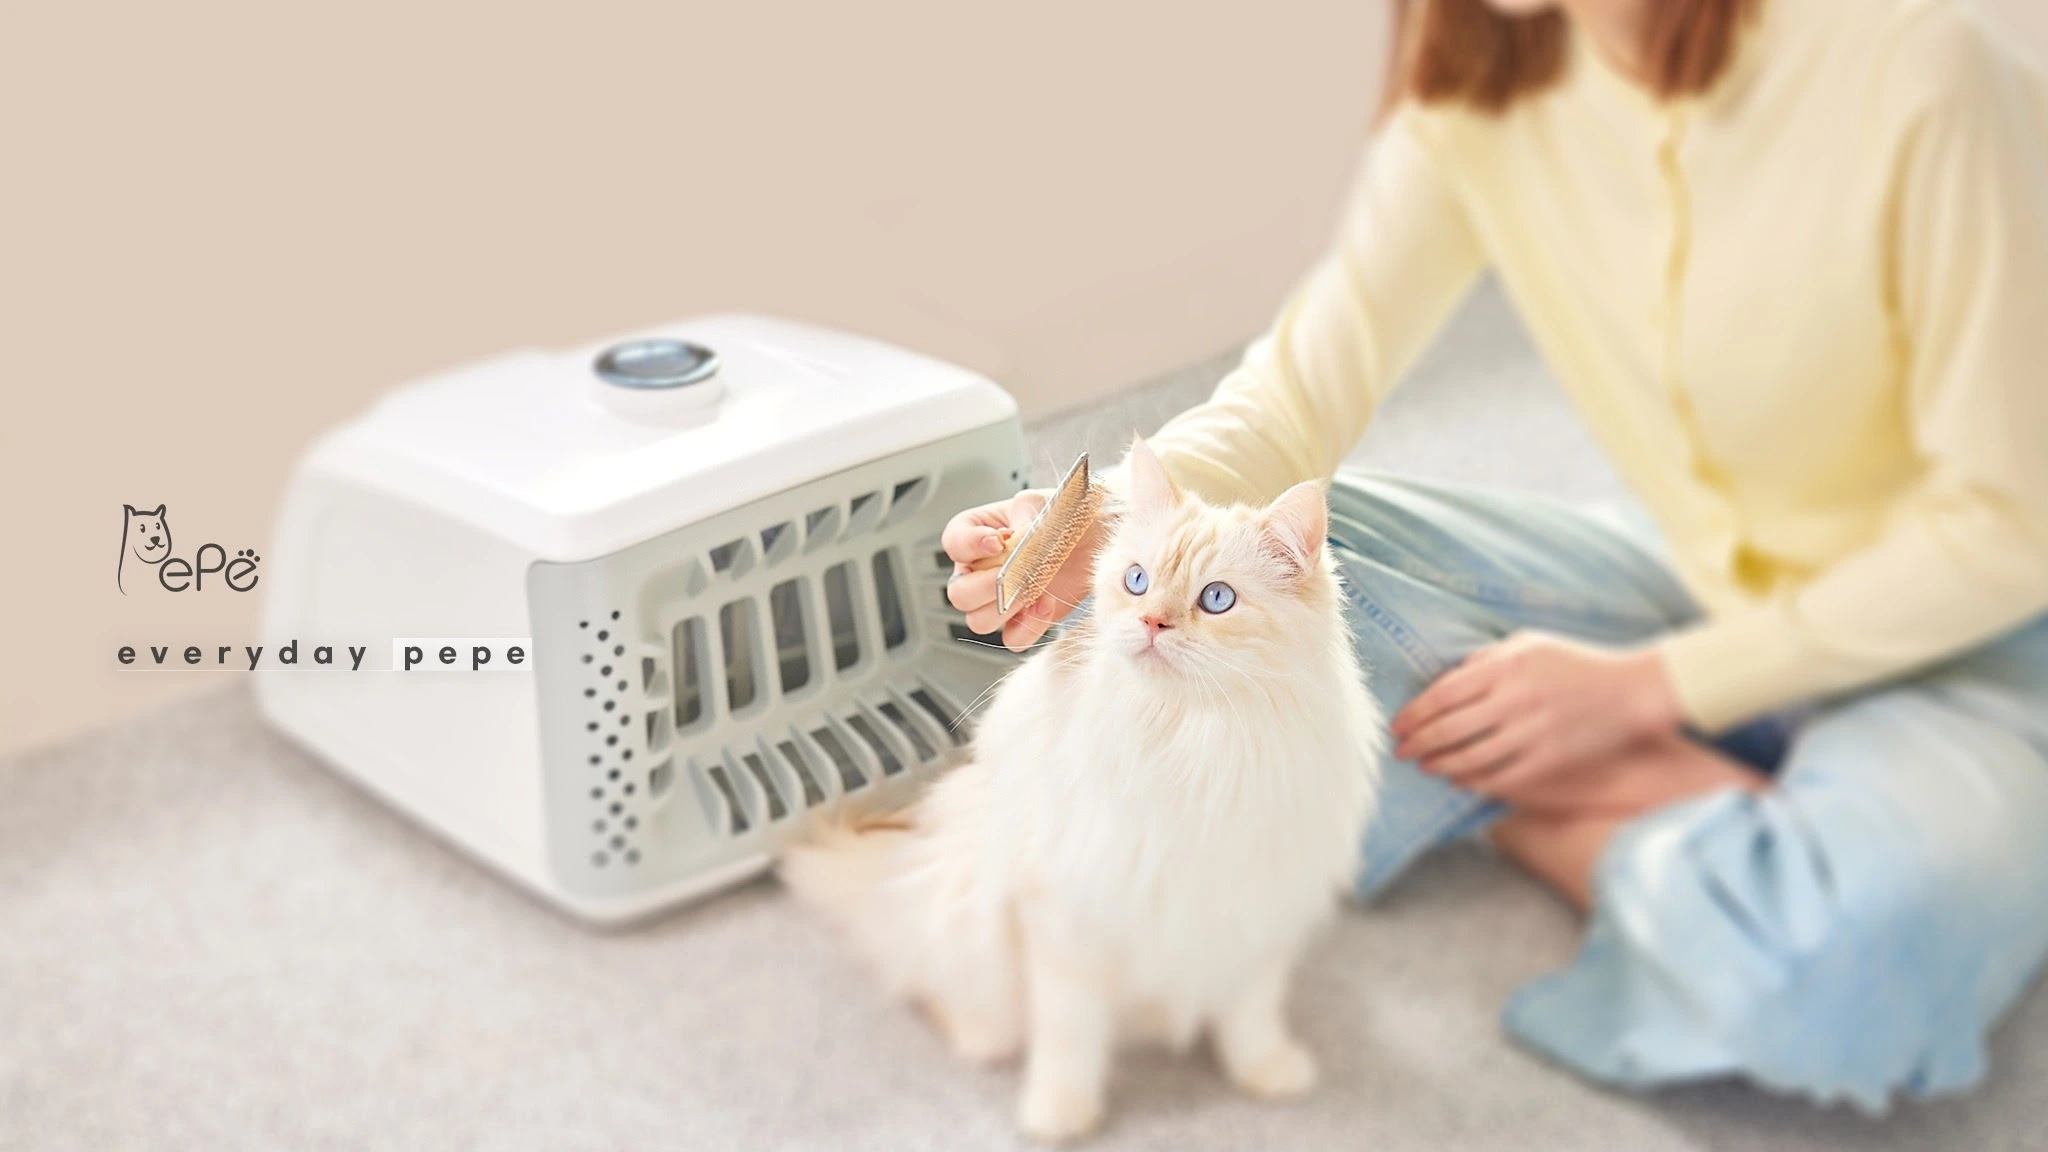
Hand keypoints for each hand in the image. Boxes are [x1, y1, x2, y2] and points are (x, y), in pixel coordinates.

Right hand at [942, 490, 1104, 651]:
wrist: (1095, 540)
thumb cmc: (1062, 516)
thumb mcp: (1040, 503)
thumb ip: (1023, 516)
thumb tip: (1013, 541)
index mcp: (975, 535)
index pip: (953, 543)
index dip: (969, 546)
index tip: (997, 542)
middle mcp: (978, 571)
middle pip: (959, 594)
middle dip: (985, 587)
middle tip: (1013, 573)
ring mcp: (998, 600)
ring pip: (979, 621)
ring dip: (1006, 609)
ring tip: (1032, 588)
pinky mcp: (1022, 621)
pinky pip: (1012, 639)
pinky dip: (1028, 627)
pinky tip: (1045, 603)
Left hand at [1390, 632, 1683, 799]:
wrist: (1632, 691)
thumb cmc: (1576, 663)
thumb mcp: (1530, 644)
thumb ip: (1487, 659)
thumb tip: (1448, 678)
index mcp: (1506, 666)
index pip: (1444, 694)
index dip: (1415, 712)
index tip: (1398, 724)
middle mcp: (1515, 700)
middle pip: (1450, 728)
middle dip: (1419, 742)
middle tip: (1402, 750)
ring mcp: (1532, 732)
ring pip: (1471, 758)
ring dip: (1442, 765)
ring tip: (1427, 766)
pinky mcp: (1549, 759)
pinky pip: (1501, 777)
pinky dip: (1475, 782)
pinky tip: (1461, 781)